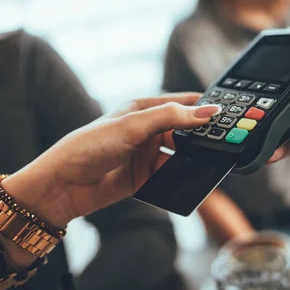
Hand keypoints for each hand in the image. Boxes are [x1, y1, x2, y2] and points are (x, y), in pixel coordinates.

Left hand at [2, 93, 220, 228]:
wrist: (63, 185)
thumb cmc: (89, 146)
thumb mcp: (132, 126)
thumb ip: (170, 117)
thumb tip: (207, 112)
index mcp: (143, 109)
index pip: (181, 103)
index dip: (203, 107)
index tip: (226, 112)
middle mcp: (146, 130)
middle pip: (183, 130)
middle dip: (201, 136)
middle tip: (223, 141)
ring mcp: (146, 154)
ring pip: (180, 154)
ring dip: (192, 158)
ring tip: (209, 161)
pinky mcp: (144, 177)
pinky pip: (170, 175)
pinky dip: (181, 177)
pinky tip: (190, 178)